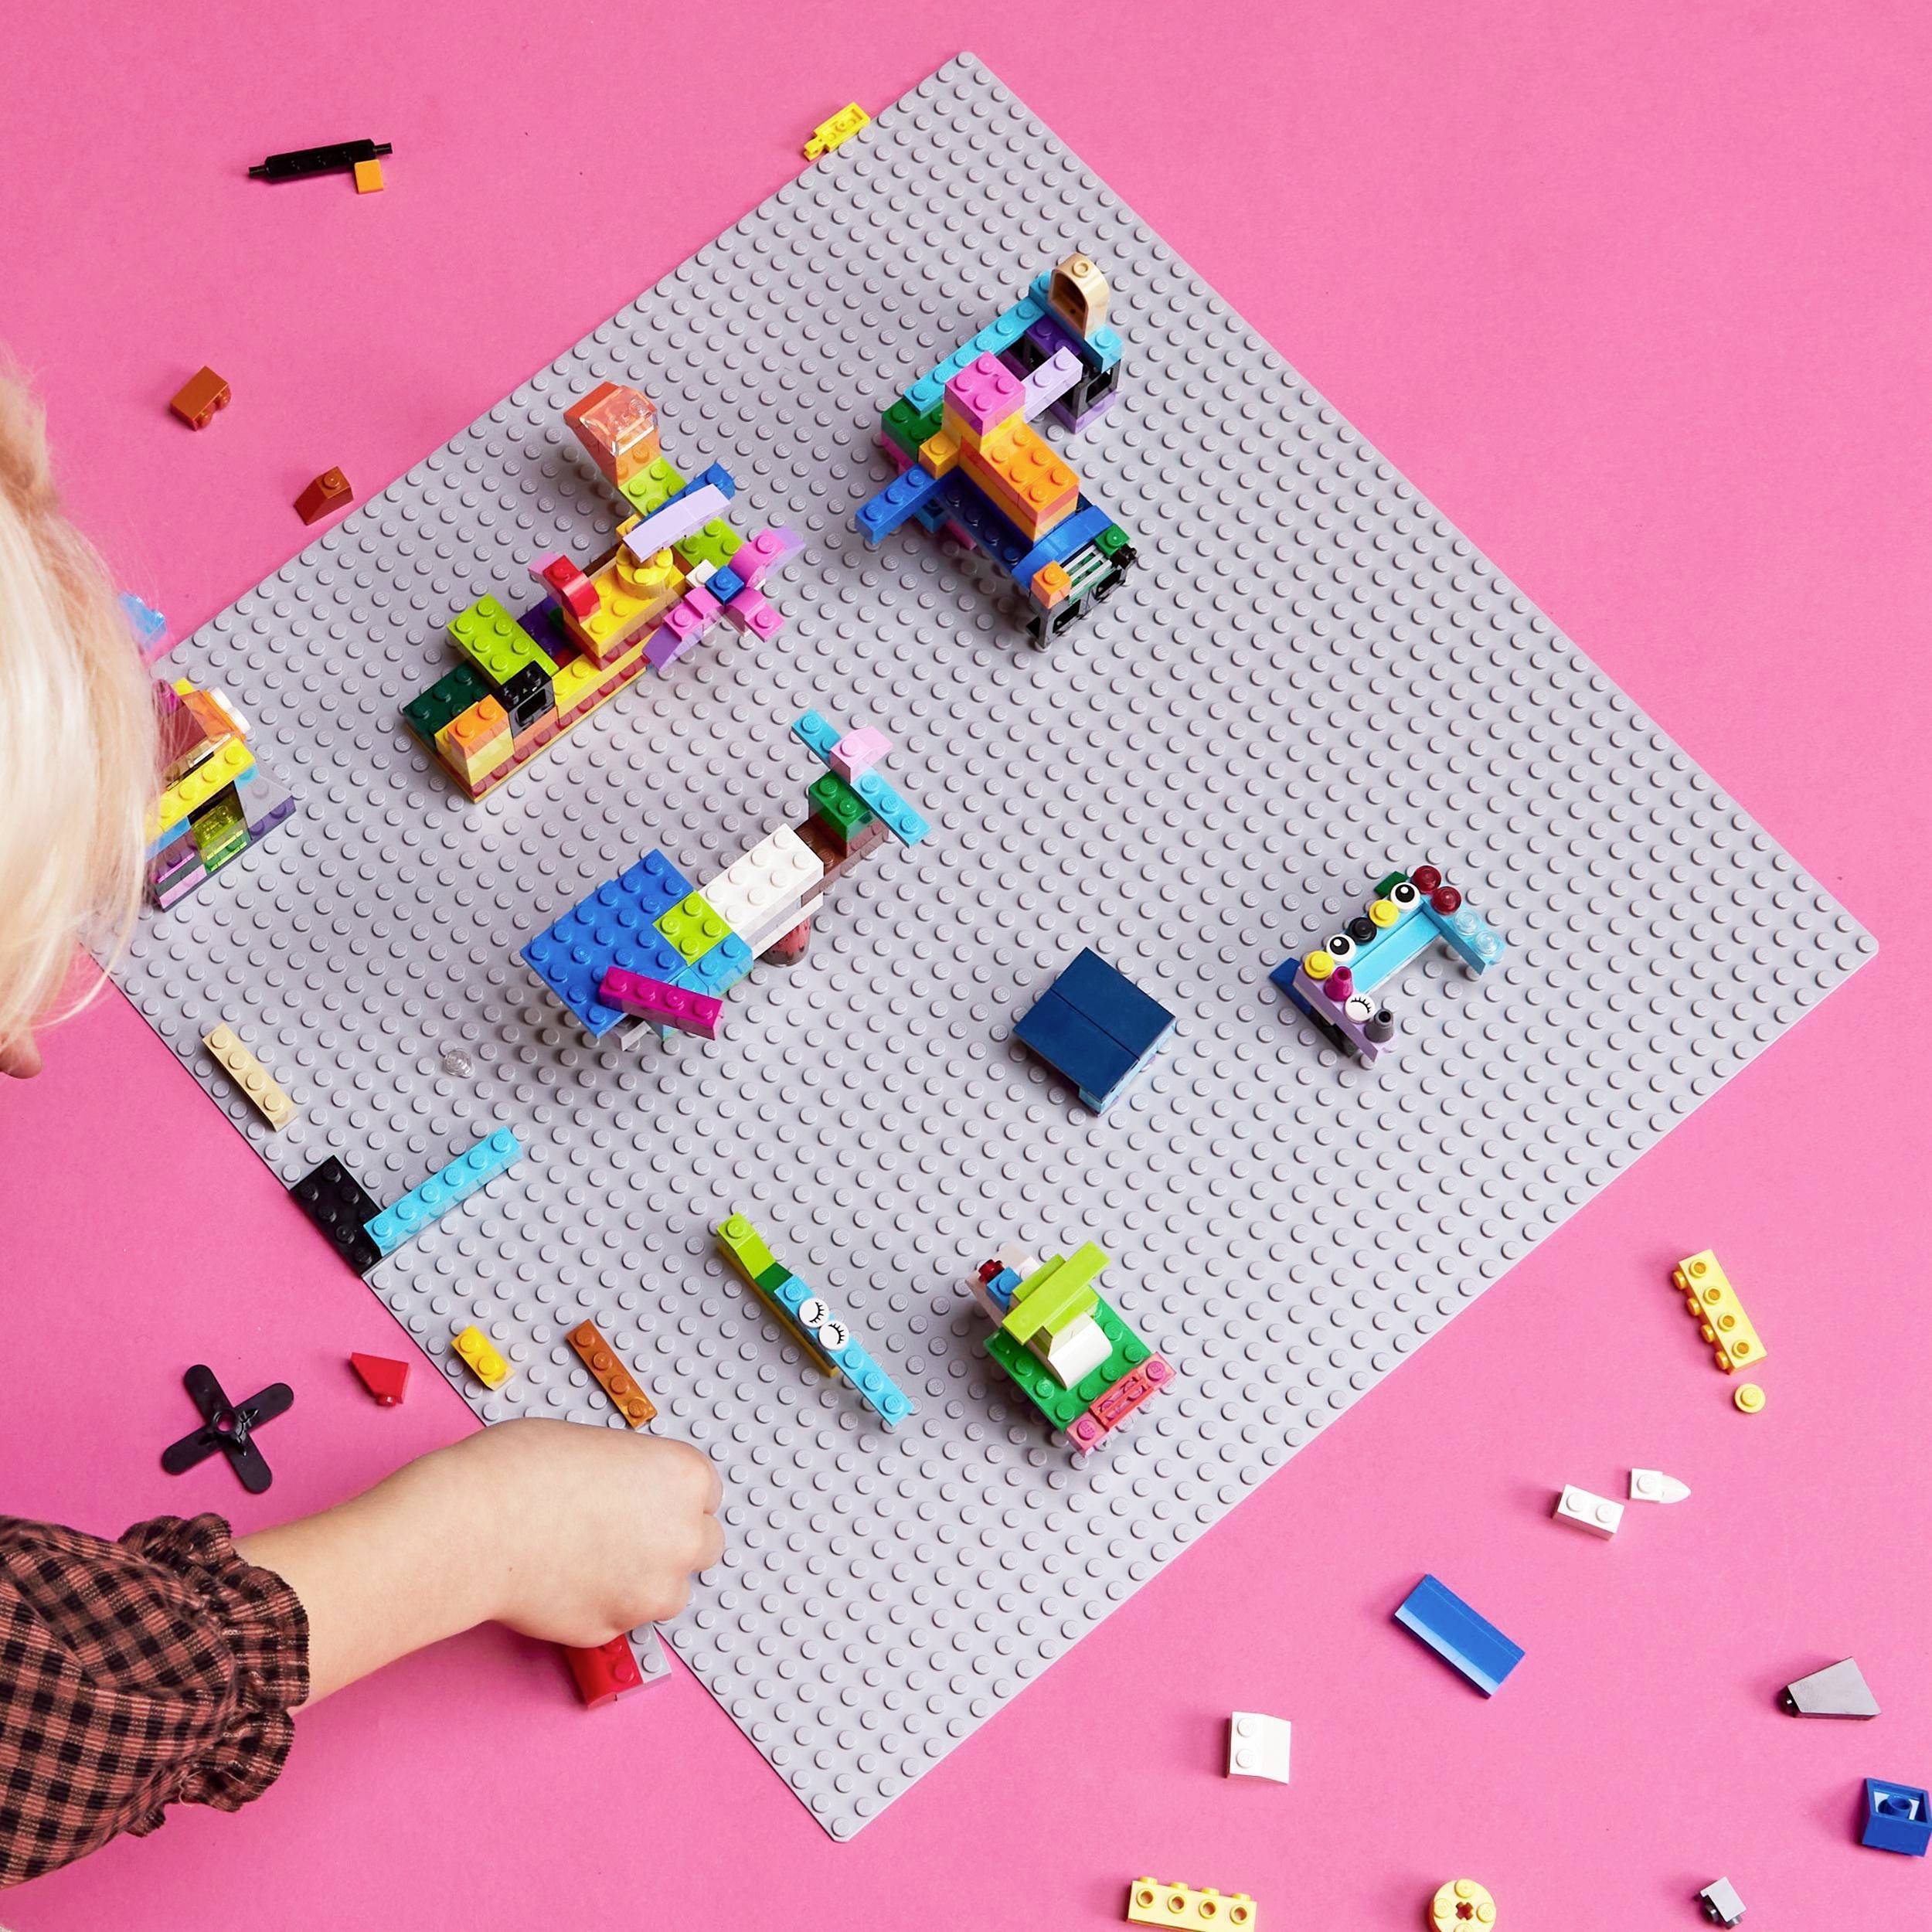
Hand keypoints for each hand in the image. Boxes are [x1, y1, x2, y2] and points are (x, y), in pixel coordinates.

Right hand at [240, 1417, 723, 1701]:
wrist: (474, 1526)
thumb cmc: (520, 1469)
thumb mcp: (594, 1447)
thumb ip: (633, 1476)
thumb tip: (632, 1497)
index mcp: (684, 1477)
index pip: (706, 1493)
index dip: (672, 1497)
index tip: (649, 1500)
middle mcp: (683, 1536)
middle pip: (704, 1545)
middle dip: (672, 1541)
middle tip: (627, 1533)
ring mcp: (651, 1591)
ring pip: (668, 1593)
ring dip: (643, 1581)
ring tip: (592, 1559)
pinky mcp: (613, 1630)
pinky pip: (620, 1620)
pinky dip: (602, 1607)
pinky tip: (565, 1582)